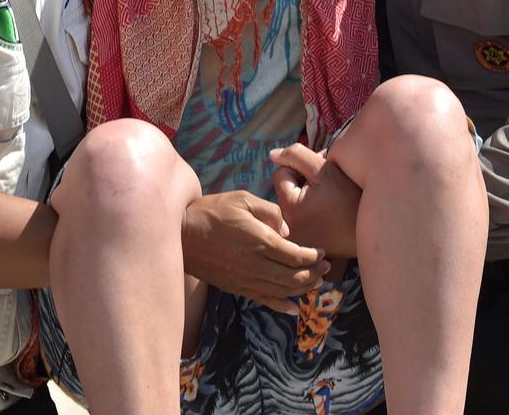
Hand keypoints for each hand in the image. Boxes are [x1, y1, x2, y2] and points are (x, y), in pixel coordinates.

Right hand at [181, 190, 329, 313]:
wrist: (183, 234)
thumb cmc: (213, 211)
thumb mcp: (243, 199)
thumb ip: (270, 212)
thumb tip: (287, 231)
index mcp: (261, 241)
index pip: (297, 255)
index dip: (313, 256)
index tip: (321, 253)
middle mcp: (257, 264)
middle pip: (294, 276)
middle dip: (314, 273)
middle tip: (325, 268)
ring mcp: (247, 279)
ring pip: (284, 291)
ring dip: (303, 288)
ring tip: (315, 282)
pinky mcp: (237, 287)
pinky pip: (265, 300)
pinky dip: (282, 306)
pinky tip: (293, 309)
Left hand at [271, 143, 360, 262]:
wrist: (378, 233)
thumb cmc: (351, 199)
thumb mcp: (325, 170)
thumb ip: (297, 156)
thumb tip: (272, 154)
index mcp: (289, 209)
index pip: (281, 174)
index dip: (300, 168)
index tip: (321, 177)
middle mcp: (287, 230)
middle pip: (285, 190)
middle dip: (302, 183)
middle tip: (327, 189)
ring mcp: (295, 242)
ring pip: (294, 203)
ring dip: (307, 196)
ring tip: (329, 202)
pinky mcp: (305, 249)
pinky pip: (301, 220)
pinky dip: (312, 213)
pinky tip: (328, 216)